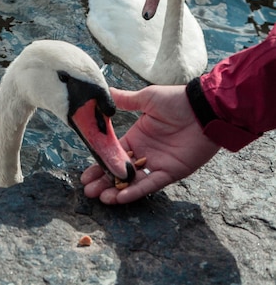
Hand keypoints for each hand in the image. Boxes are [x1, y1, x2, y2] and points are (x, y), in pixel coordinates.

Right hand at [80, 85, 220, 203]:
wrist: (205, 108)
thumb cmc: (177, 101)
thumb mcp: (146, 98)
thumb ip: (125, 100)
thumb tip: (103, 92)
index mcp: (136, 137)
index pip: (113, 154)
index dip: (98, 164)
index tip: (84, 173)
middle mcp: (144, 153)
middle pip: (119, 171)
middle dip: (103, 182)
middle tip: (88, 191)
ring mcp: (157, 164)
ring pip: (133, 181)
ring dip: (116, 190)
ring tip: (101, 198)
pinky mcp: (171, 172)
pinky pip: (151, 184)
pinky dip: (136, 191)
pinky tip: (121, 197)